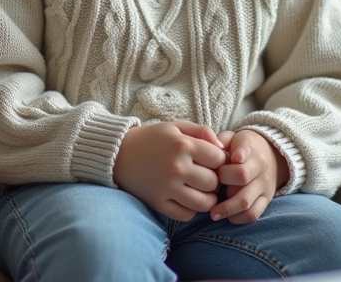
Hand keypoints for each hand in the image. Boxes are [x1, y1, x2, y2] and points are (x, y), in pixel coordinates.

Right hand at [113, 121, 227, 220]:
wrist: (118, 154)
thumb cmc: (151, 138)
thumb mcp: (176, 126)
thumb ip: (201, 131)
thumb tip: (223, 148)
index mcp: (183, 145)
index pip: (219, 160)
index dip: (219, 161)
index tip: (211, 162)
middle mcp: (177, 167)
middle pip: (213, 183)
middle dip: (214, 181)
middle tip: (205, 177)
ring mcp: (167, 187)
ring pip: (204, 203)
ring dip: (206, 199)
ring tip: (200, 191)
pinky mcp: (158, 202)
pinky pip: (186, 215)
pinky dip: (190, 210)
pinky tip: (186, 200)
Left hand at [210, 129, 288, 223]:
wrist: (272, 155)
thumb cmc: (242, 147)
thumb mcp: (233, 137)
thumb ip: (219, 140)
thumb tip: (209, 148)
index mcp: (250, 148)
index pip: (245, 150)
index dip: (239, 154)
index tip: (231, 158)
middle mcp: (260, 167)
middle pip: (242, 177)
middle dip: (222, 183)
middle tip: (209, 187)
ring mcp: (264, 185)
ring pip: (246, 200)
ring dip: (227, 208)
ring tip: (213, 213)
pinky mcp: (266, 200)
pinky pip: (254, 214)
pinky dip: (239, 218)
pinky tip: (227, 217)